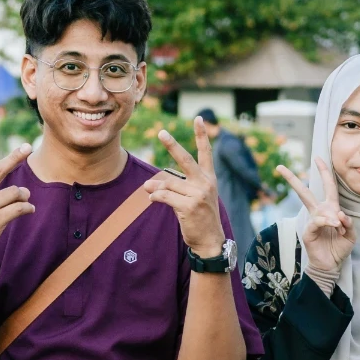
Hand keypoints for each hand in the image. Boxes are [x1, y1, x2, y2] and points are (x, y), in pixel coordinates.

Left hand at [147, 118, 225, 256]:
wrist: (210, 241)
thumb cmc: (200, 217)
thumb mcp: (193, 197)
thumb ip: (174, 187)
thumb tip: (149, 183)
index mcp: (209, 178)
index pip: (206, 153)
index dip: (201, 135)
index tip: (198, 118)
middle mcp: (206, 183)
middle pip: (185, 160)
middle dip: (172, 145)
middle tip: (161, 132)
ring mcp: (198, 195)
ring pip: (168, 183)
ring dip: (156, 186)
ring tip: (149, 189)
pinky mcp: (188, 206)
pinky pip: (164, 196)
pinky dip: (155, 196)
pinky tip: (152, 199)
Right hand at [275, 157, 353, 275]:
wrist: (332, 265)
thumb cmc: (340, 248)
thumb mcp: (351, 234)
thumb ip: (348, 223)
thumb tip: (339, 215)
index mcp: (331, 209)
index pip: (328, 186)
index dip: (324, 172)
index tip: (318, 158)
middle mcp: (319, 212)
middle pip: (305, 192)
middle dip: (292, 179)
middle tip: (279, 167)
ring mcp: (312, 221)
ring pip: (311, 206)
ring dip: (330, 215)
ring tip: (339, 227)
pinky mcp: (308, 231)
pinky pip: (316, 221)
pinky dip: (327, 222)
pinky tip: (335, 226)